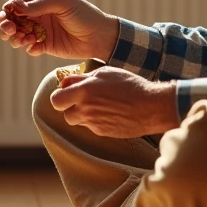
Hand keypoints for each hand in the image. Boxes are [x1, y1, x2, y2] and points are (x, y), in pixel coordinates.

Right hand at [0, 0, 119, 59]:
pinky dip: (28, 47)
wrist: (101, 37)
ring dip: (16, 38)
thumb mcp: (63, 3)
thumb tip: (15, 7)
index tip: (8, 16)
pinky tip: (36, 47)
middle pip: (14, 19)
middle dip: (7, 24)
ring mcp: (43, 30)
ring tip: (25, 39)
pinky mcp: (46, 45)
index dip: (9, 9)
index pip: (19, 2)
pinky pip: (29, 47)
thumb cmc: (85, 15)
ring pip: (18, 34)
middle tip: (9, 30)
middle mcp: (41, 14)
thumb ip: (39, 4)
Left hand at [49, 66, 178, 137]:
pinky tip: (110, 113)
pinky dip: (96, 120)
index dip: (60, 95)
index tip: (67, 92)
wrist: (151, 107)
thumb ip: (82, 78)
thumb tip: (66, 83)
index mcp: (84, 91)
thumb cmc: (130, 85)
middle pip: (64, 113)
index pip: (56, 99)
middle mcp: (85, 109)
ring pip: (77, 121)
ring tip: (98, 106)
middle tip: (81, 101)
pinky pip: (91, 127)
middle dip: (69, 107)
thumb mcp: (105, 73)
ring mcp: (93, 123)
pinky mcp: (102, 132)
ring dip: (82, 114)